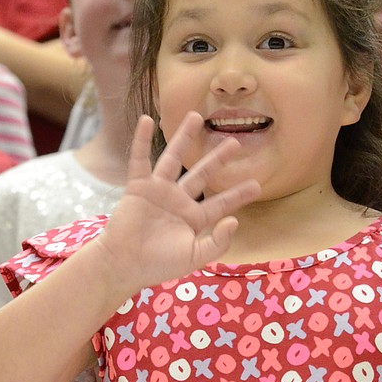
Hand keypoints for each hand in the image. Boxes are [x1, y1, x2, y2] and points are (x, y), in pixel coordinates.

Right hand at [92, 112, 261, 304]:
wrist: (125, 265)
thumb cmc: (159, 265)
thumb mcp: (195, 257)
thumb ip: (218, 242)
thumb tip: (236, 220)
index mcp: (193, 219)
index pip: (220, 204)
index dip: (238, 195)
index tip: (257, 185)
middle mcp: (178, 201)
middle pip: (201, 174)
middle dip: (217, 159)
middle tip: (234, 142)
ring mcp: (158, 191)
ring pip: (173, 158)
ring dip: (183, 137)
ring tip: (195, 116)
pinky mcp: (138, 187)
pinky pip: (139, 159)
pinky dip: (140, 140)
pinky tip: (145, 120)